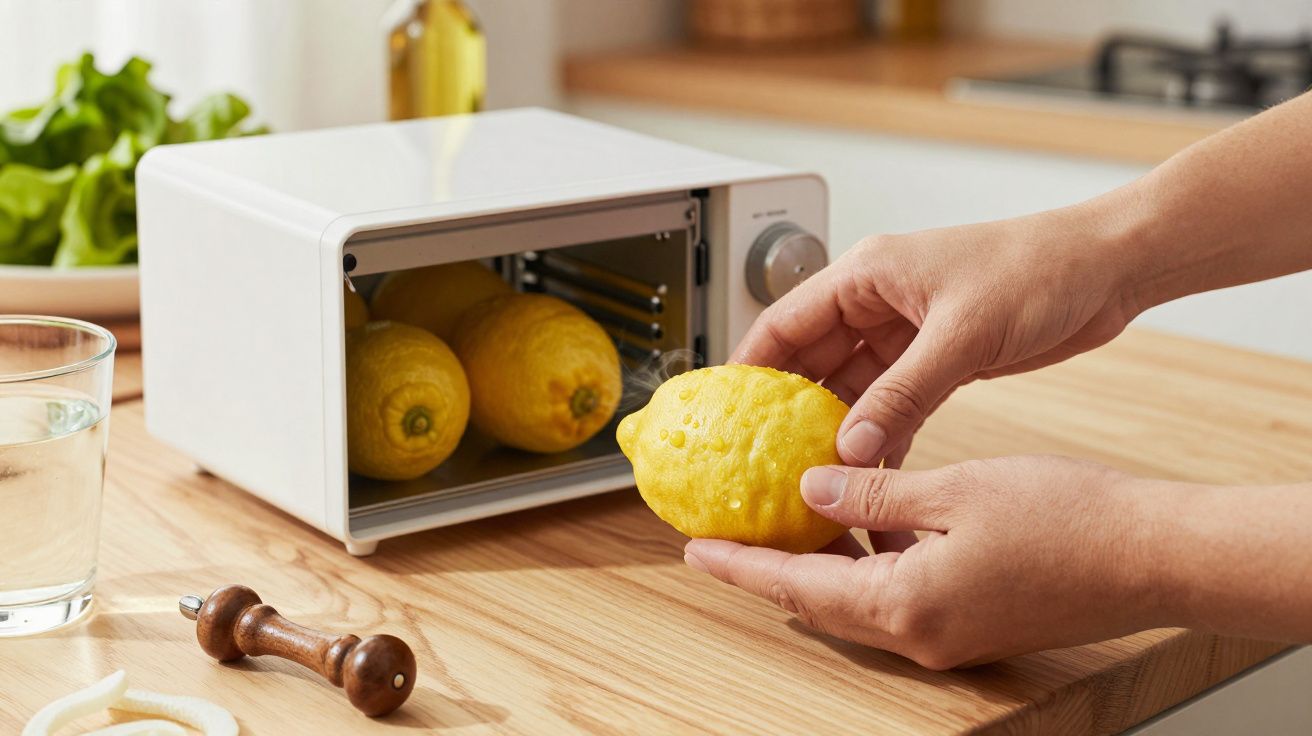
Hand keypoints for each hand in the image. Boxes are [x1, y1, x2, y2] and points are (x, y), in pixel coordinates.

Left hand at [682, 455, 1162, 668]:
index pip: (796, 587)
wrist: (1155, 556)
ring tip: (793, 517)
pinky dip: (872, 564)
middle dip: (774, 567)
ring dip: (825, 563)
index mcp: (905, 605)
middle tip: (733, 533)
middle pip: (821, 602)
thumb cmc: (1069, 520)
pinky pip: (901, 598)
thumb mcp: (954, 490)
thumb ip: (873, 495)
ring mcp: (950, 637)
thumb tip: (812, 493)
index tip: (697, 549)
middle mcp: (922, 636)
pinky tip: (870, 523)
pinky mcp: (975, 625)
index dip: (742, 566)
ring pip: (861, 601)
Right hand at [731, 210, 1137, 467]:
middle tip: (767, 459)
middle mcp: (878, 302)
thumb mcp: (961, 335)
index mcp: (867, 275)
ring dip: (837, 428)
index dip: (751, 367)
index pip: (786, 322)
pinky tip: (869, 469)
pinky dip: (881, 433)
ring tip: (815, 475)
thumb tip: (851, 447)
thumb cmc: (1038, 268)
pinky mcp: (938, 359)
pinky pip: (893, 402)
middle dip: (791, 409)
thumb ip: (902, 394)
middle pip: (813, 360)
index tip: (727, 412)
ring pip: (853, 387)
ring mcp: (908, 333)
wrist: (1107, 269)